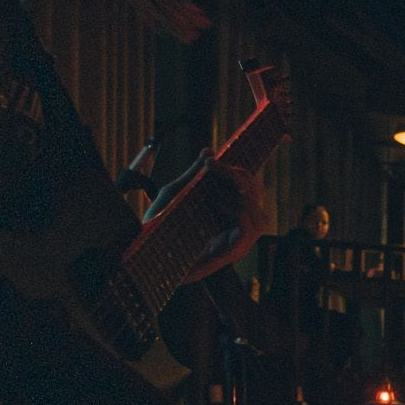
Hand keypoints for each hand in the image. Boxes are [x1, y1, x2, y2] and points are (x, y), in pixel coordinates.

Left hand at [151, 154, 273, 281]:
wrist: (144, 249)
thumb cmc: (158, 224)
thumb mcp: (176, 193)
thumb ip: (194, 173)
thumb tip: (208, 150)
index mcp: (228, 216)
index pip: (251, 192)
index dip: (239, 173)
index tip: (212, 162)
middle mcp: (236, 230)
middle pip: (258, 202)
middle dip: (241, 180)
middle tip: (213, 171)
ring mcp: (236, 244)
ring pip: (260, 217)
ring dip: (242, 199)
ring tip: (216, 192)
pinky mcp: (229, 253)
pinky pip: (247, 230)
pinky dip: (237, 212)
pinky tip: (217, 203)